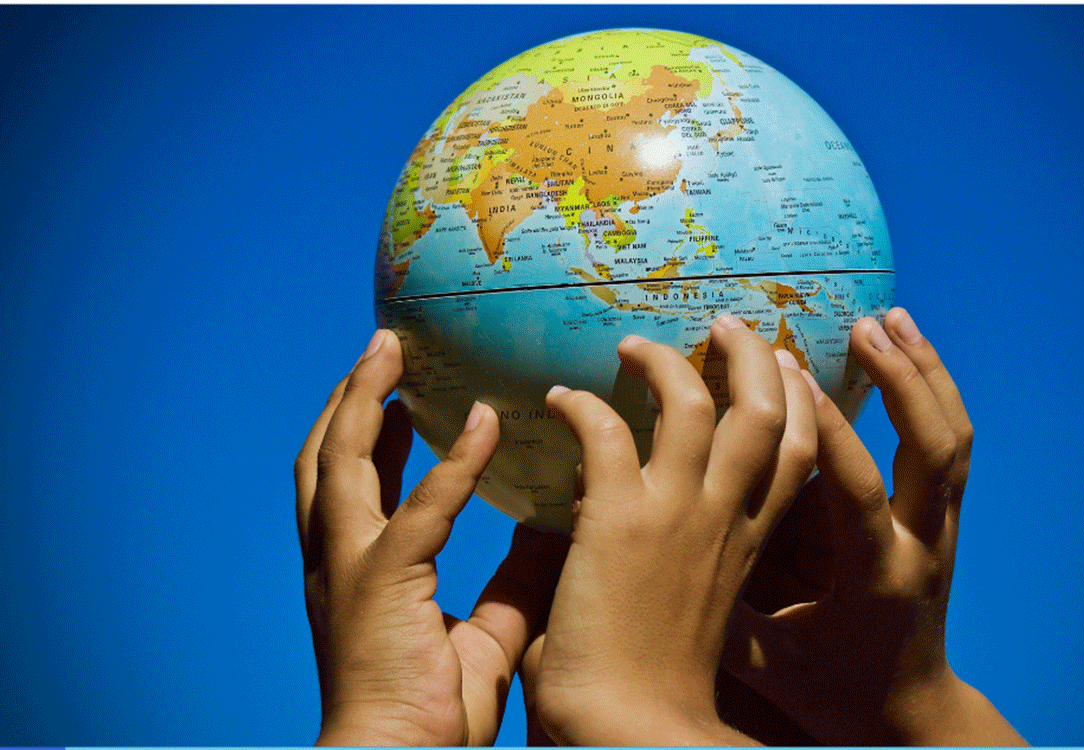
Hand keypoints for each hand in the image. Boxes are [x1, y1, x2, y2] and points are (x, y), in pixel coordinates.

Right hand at [294, 330, 565, 745]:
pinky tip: (485, 421)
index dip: (367, 437)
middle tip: (382, 348)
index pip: (354, 487)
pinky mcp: (382, 582)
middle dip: (348, 396)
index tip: (393, 396)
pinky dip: (453, 461)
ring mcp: (350, 567)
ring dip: (364, 397)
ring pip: (340, 460)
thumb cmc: (432, 718)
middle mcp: (337, 560)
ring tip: (391, 350)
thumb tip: (552, 539)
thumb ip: (511, 585)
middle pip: (325, 457)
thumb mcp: (484, 636)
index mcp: (355, 574)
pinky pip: (421, 508)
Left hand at [525, 316, 819, 745]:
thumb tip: (634, 493)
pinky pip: (608, 429)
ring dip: (666, 361)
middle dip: (754, 356)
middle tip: (726, 325)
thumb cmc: (655, 679)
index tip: (780, 365)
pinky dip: (583, 403)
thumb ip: (690, 548)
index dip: (799, 399)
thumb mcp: (699, 603)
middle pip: (767, 411)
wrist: (629, 728)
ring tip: (633, 345)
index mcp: (749, 543)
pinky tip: (559, 399)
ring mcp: (676, 515)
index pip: (799, 452)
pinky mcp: (619, 520)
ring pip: (696, 402)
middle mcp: (724, 519)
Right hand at [720, 308, 1025, 745]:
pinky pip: (950, 442)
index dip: (829, 432)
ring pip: (951, 436)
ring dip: (924, 371)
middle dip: (901, 381)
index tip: (793, 375)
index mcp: (875, 579)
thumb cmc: (835, 692)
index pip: (858, 492)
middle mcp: (920, 544)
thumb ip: (720, 617)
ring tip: (888, 317)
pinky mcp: (944, 518)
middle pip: (932, 449)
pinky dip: (934, 388)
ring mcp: (942, 528)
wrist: (911, 716)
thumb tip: (648, 561)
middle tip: (863, 325)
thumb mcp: (771, 666)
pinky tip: (909, 349)